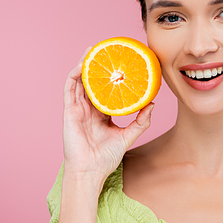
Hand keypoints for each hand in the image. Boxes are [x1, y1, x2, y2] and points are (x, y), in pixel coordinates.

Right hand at [61, 48, 153, 179]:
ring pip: (80, 82)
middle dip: (98, 67)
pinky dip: (75, 75)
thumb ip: (141, 121)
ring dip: (85, 65)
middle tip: (108, 51)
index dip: (112, 78)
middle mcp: (89, 109)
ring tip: (94, 51)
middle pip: (92, 83)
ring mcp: (78, 109)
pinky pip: (70, 89)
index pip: (106, 91)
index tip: (122, 65)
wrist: (90, 172)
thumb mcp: (128, 135)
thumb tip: (153, 104)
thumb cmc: (106, 158)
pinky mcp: (69, 111)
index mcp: (101, 114)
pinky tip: (83, 65)